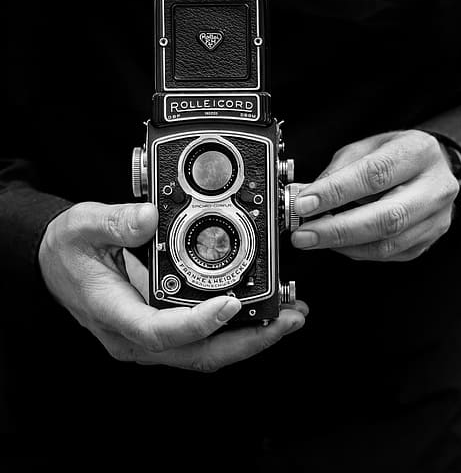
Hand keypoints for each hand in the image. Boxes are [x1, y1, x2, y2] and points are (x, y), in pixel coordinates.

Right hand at [38, 201, 307, 372]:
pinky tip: (269, 315)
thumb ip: (113, 221)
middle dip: (247, 341)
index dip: (198, 323)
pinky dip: (240, 331)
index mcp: (112, 313)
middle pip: (197, 354)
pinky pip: (207, 342)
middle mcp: (134, 337)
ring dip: (252, 339)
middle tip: (287, 320)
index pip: (158, 331)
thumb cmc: (68, 248)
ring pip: (207, 353)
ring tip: (290, 317)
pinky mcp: (166, 331)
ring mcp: (152, 339)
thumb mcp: (81, 225)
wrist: (58, 263)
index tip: (232, 304)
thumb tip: (150, 216)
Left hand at [290, 130, 458, 260]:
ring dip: (344, 244)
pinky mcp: (429, 240)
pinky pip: (389, 254)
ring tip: (314, 238)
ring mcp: (436, 217)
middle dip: (338, 229)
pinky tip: (339, 243)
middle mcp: (436, 187)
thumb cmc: (397, 155)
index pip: (376, 174)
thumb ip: (338, 170)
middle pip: (387, 216)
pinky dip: (358, 251)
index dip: (336, 192)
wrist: (433, 168)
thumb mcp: (367, 147)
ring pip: (388, 242)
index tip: (304, 204)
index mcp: (420, 152)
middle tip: (304, 233)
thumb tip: (306, 196)